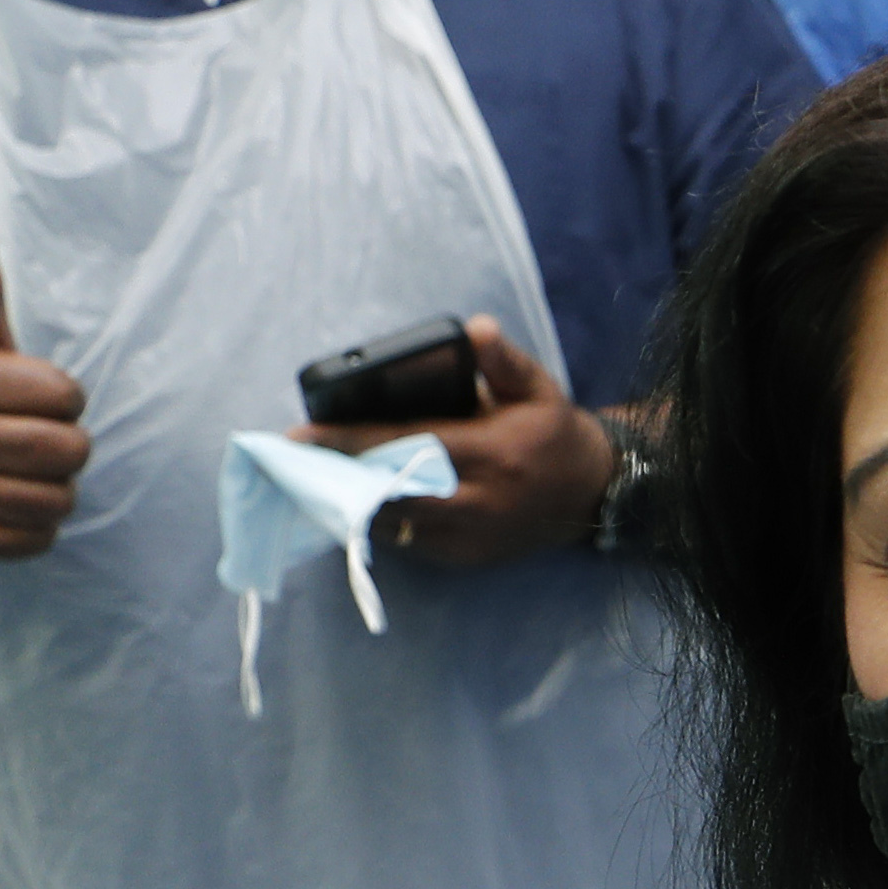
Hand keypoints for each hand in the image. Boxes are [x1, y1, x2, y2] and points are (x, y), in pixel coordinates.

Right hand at [0, 233, 91, 558]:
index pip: (62, 394)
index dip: (64, 396)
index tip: (40, 396)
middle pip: (67, 450)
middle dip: (70, 444)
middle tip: (44, 438)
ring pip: (57, 500)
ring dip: (58, 487)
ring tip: (29, 470)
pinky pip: (36, 540)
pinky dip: (38, 525)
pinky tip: (13, 499)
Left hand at [294, 316, 611, 568]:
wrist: (593, 494)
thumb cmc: (553, 434)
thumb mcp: (538, 388)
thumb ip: (503, 361)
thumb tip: (474, 330)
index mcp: (495, 454)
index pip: (409, 447)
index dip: (353, 442)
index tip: (304, 435)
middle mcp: (483, 502)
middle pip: (392, 493)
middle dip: (339, 477)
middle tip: (294, 462)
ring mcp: (476, 538)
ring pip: (396, 525)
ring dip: (352, 504)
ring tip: (312, 480)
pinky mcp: (471, 558)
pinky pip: (412, 543)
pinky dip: (379, 523)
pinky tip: (353, 502)